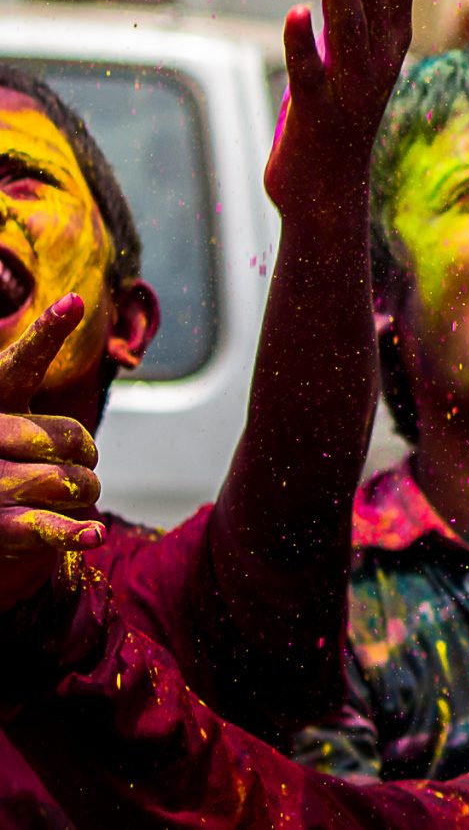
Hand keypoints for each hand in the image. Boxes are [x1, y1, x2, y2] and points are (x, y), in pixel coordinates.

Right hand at [0, 297, 106, 609]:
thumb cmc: (1, 448)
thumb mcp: (10, 402)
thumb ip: (30, 364)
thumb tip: (72, 301)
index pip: (20, 364)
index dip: (47, 334)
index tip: (74, 302)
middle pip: (65, 436)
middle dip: (85, 450)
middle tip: (82, 459)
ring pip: (68, 482)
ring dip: (87, 488)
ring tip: (77, 490)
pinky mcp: (0, 527)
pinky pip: (46, 528)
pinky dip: (74, 533)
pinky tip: (93, 534)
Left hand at [264, 0, 421, 223]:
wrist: (330, 188)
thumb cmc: (341, 106)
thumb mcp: (362, 40)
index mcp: (393, 34)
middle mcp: (381, 54)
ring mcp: (353, 83)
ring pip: (350, 21)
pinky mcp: (319, 111)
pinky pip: (312, 71)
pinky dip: (304, 42)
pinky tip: (297, 12)